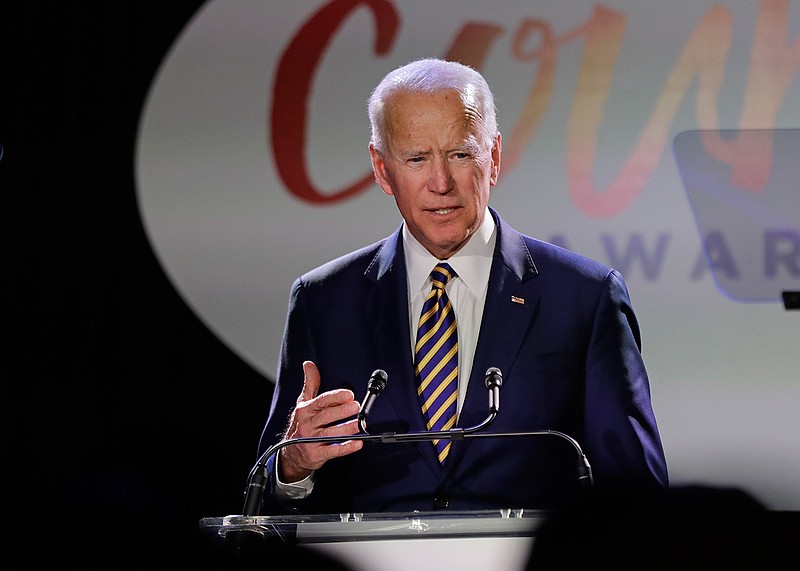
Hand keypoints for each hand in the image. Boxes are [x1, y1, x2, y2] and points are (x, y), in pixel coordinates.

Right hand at [279, 360, 363, 482]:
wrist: (291, 453)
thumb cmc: (301, 424)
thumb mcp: (303, 403)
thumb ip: (310, 384)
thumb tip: (308, 364)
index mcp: (305, 410)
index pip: (321, 401)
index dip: (335, 397)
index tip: (349, 394)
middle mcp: (307, 425)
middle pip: (326, 416)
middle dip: (342, 411)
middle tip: (356, 407)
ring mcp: (311, 440)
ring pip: (330, 433)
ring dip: (346, 429)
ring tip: (359, 424)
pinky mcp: (316, 455)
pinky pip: (333, 451)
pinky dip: (346, 448)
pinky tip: (357, 443)